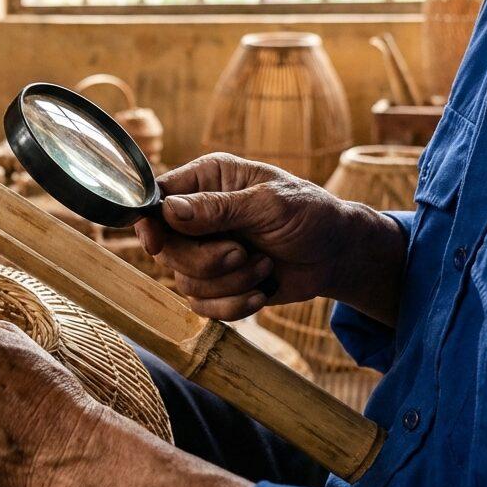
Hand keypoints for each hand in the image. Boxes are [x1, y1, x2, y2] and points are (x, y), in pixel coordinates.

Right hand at [135, 154, 404, 323]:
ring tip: (264, 268)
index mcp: (206, 180)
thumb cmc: (310, 214)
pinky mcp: (216, 283)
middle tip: (242, 254)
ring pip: (184, 282)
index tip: (156, 244)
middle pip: (167, 249)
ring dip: (230, 283)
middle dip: (206, 261)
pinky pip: (202, 306)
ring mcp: (205, 251)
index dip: (149, 224)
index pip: (157, 199)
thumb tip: (168, 211)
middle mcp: (198, 215)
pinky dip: (232, 306)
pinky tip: (260, 293)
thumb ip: (218, 209)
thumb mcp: (269, 204)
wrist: (337, 255)